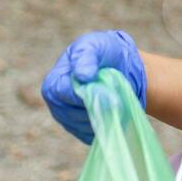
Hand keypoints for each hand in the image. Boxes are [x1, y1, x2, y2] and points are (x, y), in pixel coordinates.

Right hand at [40, 29, 147, 144]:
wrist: (126, 68)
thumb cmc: (106, 53)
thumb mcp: (96, 45)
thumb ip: (86, 57)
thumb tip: (82, 75)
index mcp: (54, 81)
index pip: (59, 92)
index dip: (78, 91)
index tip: (100, 85)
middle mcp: (58, 104)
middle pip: (71, 113)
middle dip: (94, 104)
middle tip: (113, 93)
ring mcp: (70, 120)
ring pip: (84, 125)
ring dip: (103, 113)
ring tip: (115, 98)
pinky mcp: (85, 132)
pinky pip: (94, 134)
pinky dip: (107, 123)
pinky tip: (114, 110)